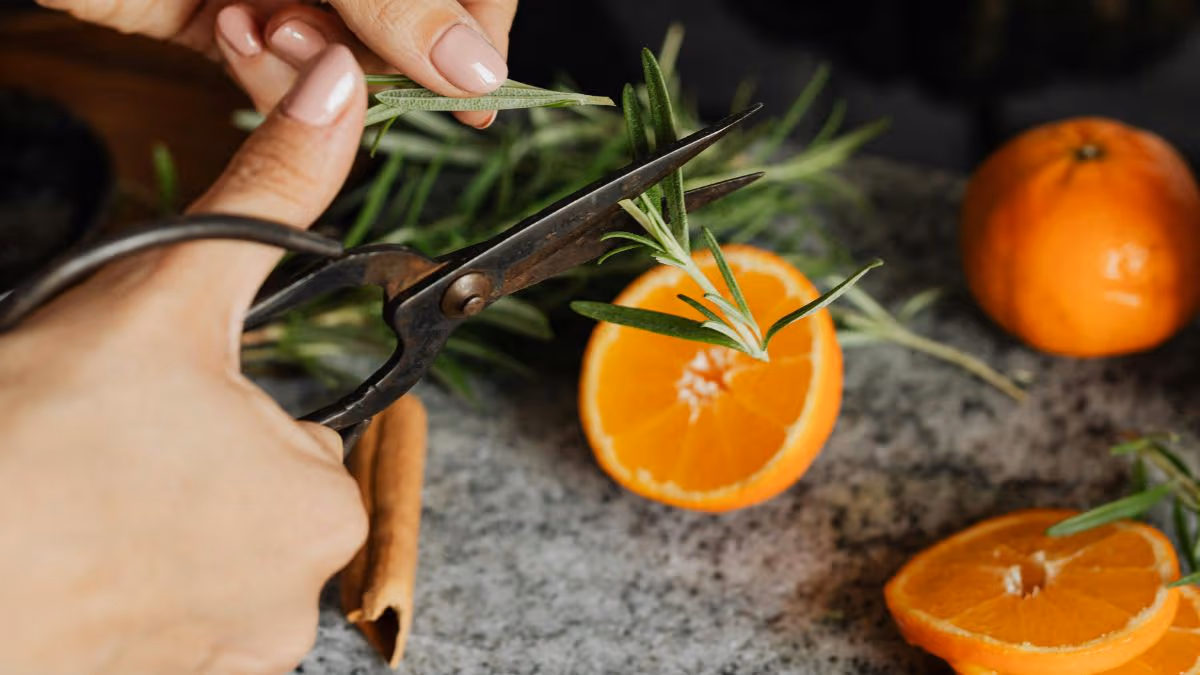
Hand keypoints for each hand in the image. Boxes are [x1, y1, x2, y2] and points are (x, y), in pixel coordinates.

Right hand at [0, 46, 367, 673]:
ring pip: (200, 557)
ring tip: (76, 506)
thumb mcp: (162, 295)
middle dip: (186, 470)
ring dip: (148, 527)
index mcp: (321, 506)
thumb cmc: (31, 443)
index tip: (150, 409)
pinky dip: (124, 589)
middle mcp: (294, 604)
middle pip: (249, 501)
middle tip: (101, 452)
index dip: (221, 408)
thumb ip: (270, 198)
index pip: (298, 435)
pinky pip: (163, 618)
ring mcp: (228, 662)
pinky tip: (71, 563)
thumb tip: (339, 97)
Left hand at [35, 0, 516, 127]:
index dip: (475, 34)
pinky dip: (256, 68)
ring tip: (259, 19)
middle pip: (403, 32)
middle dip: (374, 51)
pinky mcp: (223, 20)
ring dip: (308, 62)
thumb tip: (479, 69)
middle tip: (328, 37)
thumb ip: (397, 0)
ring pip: (338, 63)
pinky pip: (270, 74)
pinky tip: (230, 25)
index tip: (477, 90)